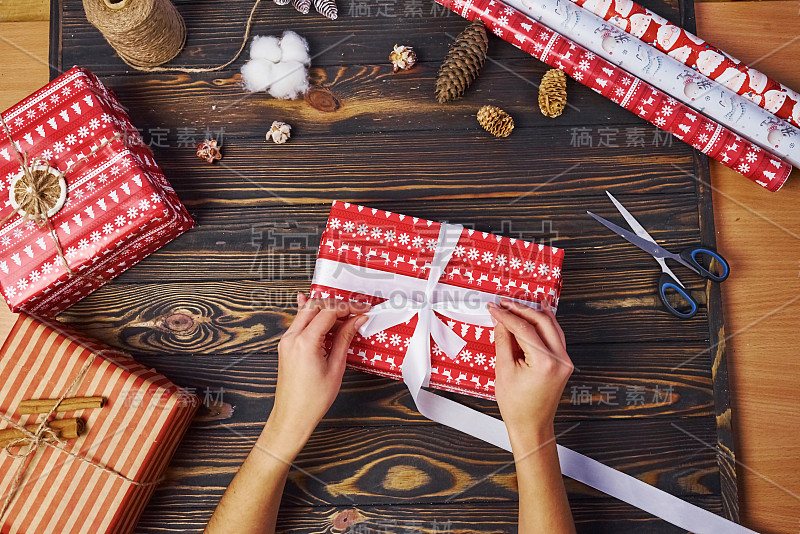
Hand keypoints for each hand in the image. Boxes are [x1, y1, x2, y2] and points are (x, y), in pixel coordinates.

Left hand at [263, 293, 369, 458]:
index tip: (362, 310)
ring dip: (326, 309)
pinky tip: (318, 310)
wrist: (292, 416)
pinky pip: (298, 322)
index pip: (329, 311)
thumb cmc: (312, 399)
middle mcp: (292, 338)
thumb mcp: (336, 367)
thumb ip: (345, 339)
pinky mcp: (286, 346)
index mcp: (305, 342)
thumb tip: (357, 321)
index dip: (348, 307)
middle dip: (337, 304)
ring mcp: (286, 341)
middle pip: (316, 305)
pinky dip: (311, 315)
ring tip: (345, 316)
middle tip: (356, 311)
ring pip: (306, 311)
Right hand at [488, 298, 572, 445]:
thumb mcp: (504, 370)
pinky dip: (545, 323)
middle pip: (541, 321)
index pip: (523, 328)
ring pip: (552, 326)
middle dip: (521, 309)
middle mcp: (560, 359)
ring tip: (519, 303)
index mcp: (545, 362)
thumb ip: (503, 341)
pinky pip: (556, 336)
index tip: (494, 308)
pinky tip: (539, 313)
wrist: (531, 426)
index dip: (506, 315)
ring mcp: (565, 361)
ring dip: (535, 313)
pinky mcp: (563, 363)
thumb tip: (500, 321)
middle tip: (504, 303)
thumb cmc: (517, 406)